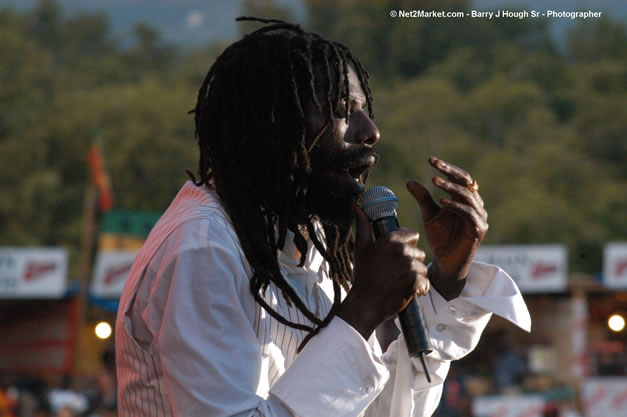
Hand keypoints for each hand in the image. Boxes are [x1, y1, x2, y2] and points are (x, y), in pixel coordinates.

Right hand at [337, 204, 428, 339]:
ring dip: (415, 276)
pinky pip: (425, 282)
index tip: (396, 256)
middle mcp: (401, 250)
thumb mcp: (361, 248)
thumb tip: (357, 205)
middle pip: (419, 252)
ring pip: (422, 267)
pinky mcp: (415, 281)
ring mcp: (409, 266)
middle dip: (411, 262)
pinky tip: (405, 291)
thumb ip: (363, 225)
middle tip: (395, 272)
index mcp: (390, 239)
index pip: (412, 235)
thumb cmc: (363, 275)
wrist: (366, 303)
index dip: (407, 245)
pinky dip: (418, 289)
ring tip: (399, 282)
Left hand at [406, 157, 488, 299]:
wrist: (445, 262)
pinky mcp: (479, 230)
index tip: (430, 160)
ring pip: (468, 196)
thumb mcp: (429, 215)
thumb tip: (409, 181)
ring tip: (434, 181)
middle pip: (466, 182)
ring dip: (451, 188)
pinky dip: (456, 206)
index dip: (446, 167)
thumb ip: (423, 198)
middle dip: (450, 173)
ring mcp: (479, 217)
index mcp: (464, 198)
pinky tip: (442, 202)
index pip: (459, 177)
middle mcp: (475, 205)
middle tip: (434, 167)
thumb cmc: (439, 237)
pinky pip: (469, 214)